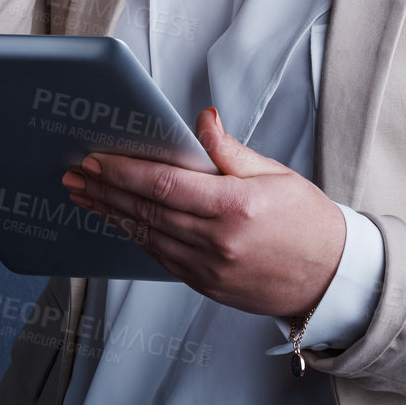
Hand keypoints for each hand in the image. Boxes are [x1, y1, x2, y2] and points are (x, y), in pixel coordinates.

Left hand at [61, 107, 346, 318]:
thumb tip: (202, 119)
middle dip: (105, 190)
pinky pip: (160, 257)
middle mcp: (218, 242)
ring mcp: (210, 269)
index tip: (96, 159)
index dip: (124, 171)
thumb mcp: (275, 173)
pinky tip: (117, 220)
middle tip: (74, 174)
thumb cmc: (307, 221)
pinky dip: (134, 236)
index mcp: (235, 208)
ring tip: (83, 196)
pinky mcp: (206, 285)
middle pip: (147, 211)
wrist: (331, 279)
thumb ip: (229, 150)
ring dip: (111, 214)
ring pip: (147, 236)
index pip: (164, 185)